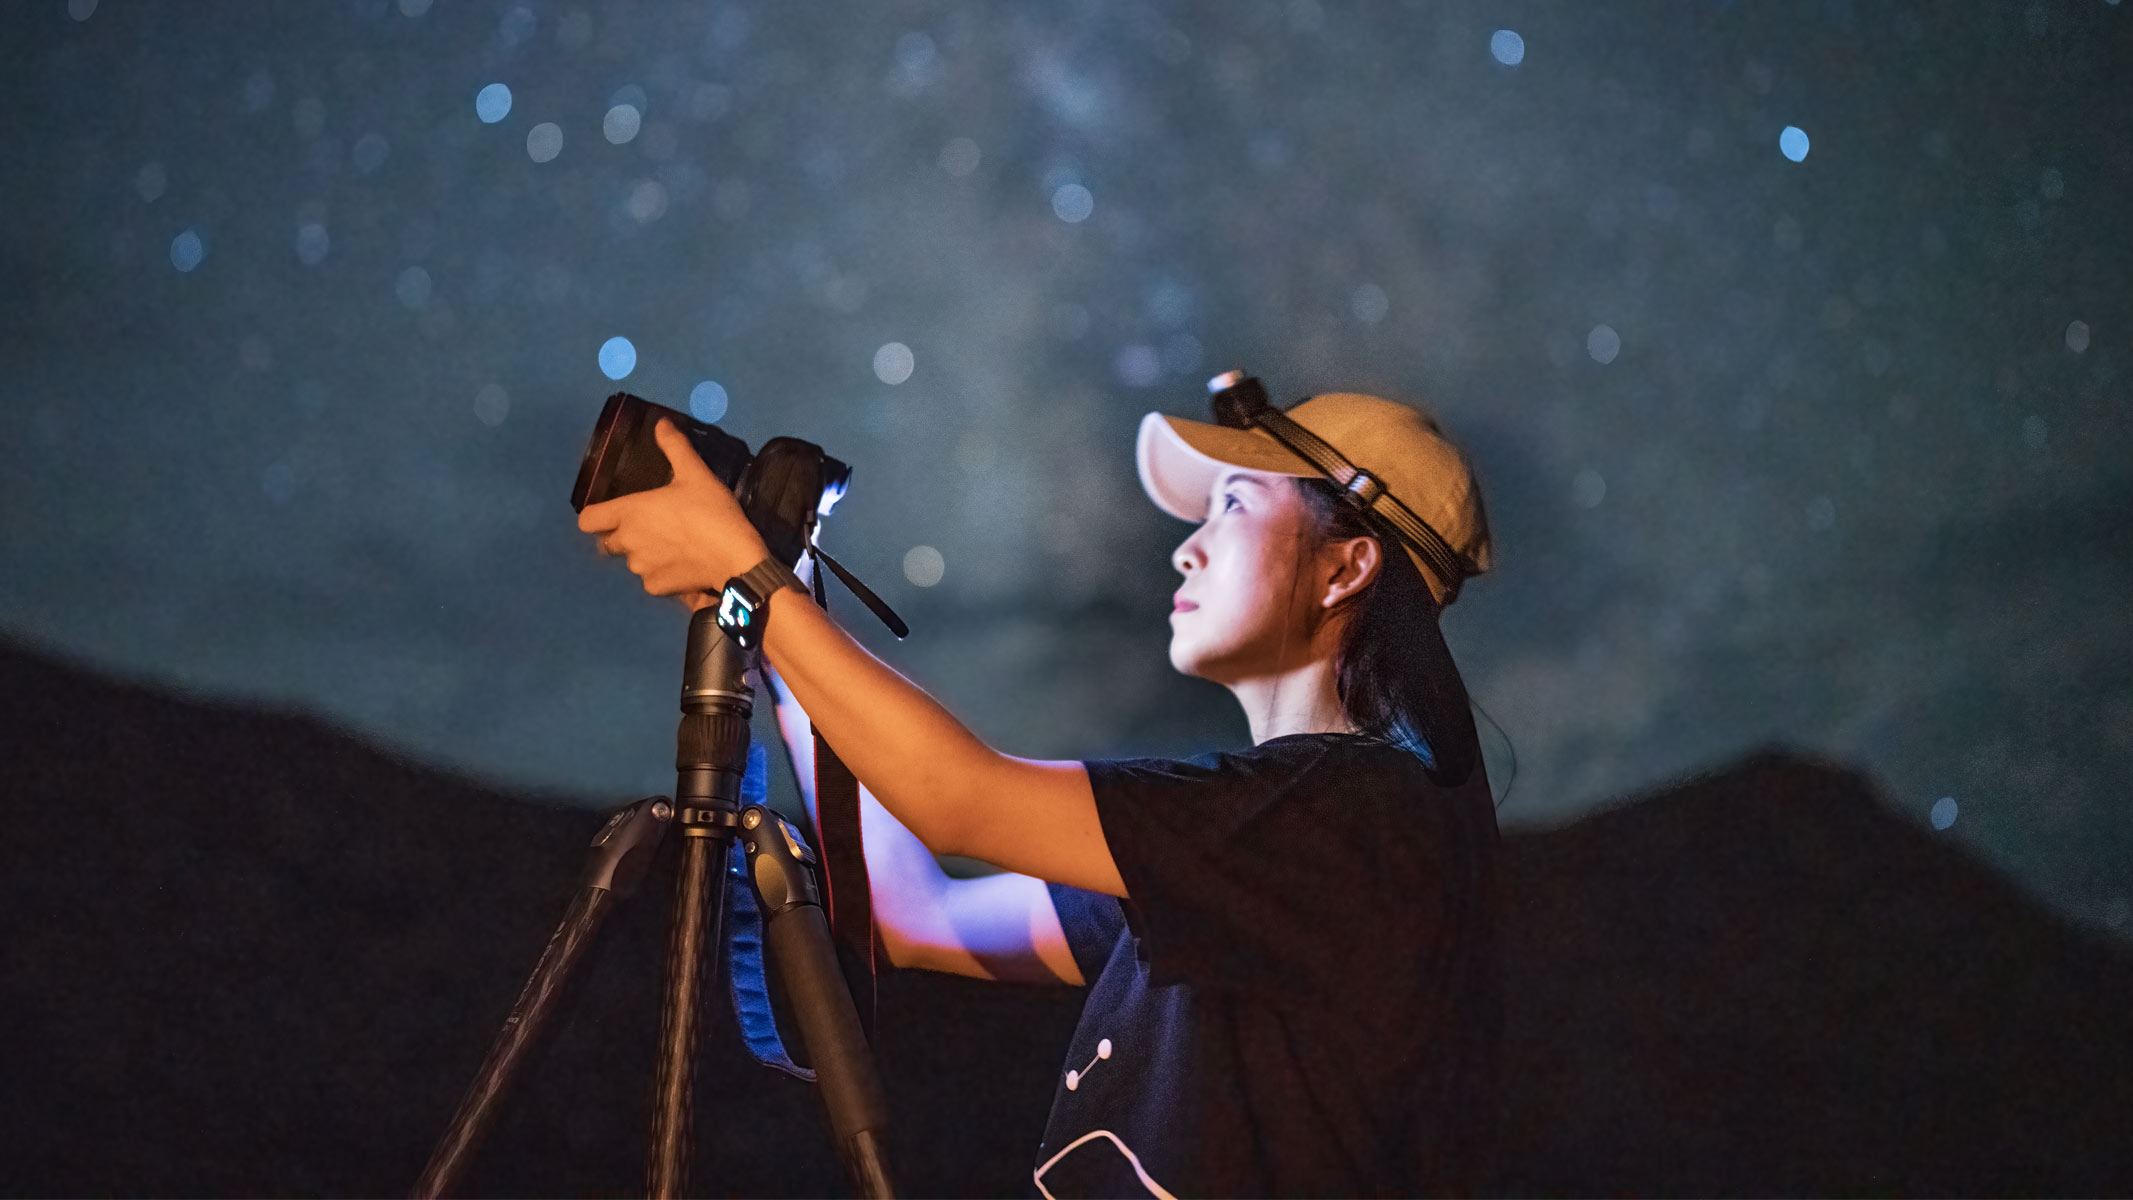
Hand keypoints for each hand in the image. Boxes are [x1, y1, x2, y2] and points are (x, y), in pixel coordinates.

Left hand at [577, 419, 771, 597]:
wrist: (736, 558)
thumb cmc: (711, 512)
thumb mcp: (696, 474)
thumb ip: (674, 447)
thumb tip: (661, 423)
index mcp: (629, 512)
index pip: (587, 520)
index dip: (596, 517)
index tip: (612, 513)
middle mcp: (627, 542)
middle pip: (608, 543)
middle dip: (623, 536)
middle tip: (652, 528)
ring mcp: (640, 568)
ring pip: (632, 561)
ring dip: (644, 555)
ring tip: (671, 547)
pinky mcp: (656, 588)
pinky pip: (650, 580)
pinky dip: (661, 574)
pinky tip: (681, 566)